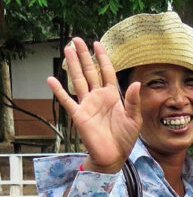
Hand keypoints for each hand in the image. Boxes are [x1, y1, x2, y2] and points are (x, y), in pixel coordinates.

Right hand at [47, 38, 142, 173]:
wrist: (114, 156)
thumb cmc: (125, 138)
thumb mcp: (134, 119)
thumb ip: (134, 101)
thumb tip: (137, 83)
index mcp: (113, 96)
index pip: (107, 72)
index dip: (102, 58)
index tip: (97, 43)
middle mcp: (98, 97)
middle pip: (90, 72)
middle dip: (84, 56)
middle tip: (77, 40)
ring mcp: (87, 105)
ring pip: (78, 80)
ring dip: (72, 65)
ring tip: (66, 49)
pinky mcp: (79, 115)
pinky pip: (67, 101)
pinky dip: (59, 91)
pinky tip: (51, 79)